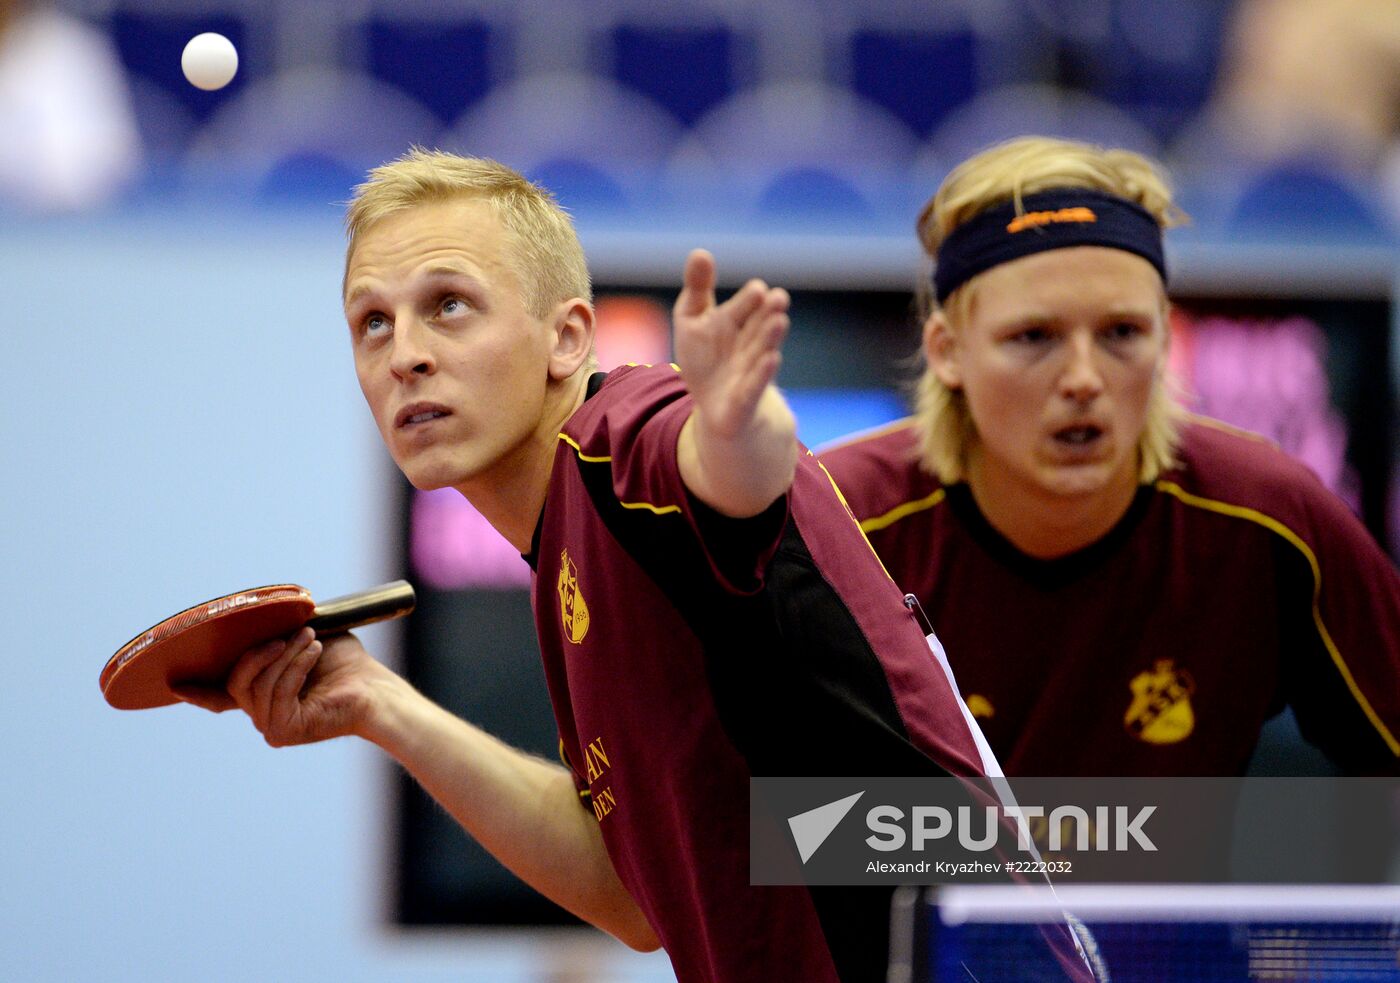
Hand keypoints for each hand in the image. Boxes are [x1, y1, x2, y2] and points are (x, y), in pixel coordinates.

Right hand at [174, 628, 392, 746]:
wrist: (376, 688)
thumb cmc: (346, 663)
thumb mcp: (305, 638)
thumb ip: (278, 634)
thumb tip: (258, 617)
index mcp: (263, 693)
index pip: (221, 697)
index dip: (197, 692)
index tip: (174, 683)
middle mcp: (261, 713)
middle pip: (235, 681)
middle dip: (260, 652)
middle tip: (291, 634)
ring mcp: (271, 725)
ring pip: (255, 685)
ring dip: (284, 656)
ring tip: (310, 640)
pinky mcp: (283, 731)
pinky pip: (276, 693)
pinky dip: (295, 668)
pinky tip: (313, 653)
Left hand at [672, 249, 790, 439]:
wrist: (715, 409)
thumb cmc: (706, 359)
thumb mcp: (694, 321)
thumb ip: (699, 288)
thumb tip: (701, 252)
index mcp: (740, 323)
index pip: (746, 307)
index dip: (750, 300)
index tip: (757, 289)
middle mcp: (751, 345)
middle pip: (759, 326)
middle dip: (767, 314)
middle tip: (777, 298)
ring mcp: (750, 372)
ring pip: (761, 352)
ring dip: (769, 338)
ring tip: (778, 322)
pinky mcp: (745, 400)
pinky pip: (754, 386)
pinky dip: (762, 374)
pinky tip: (772, 360)